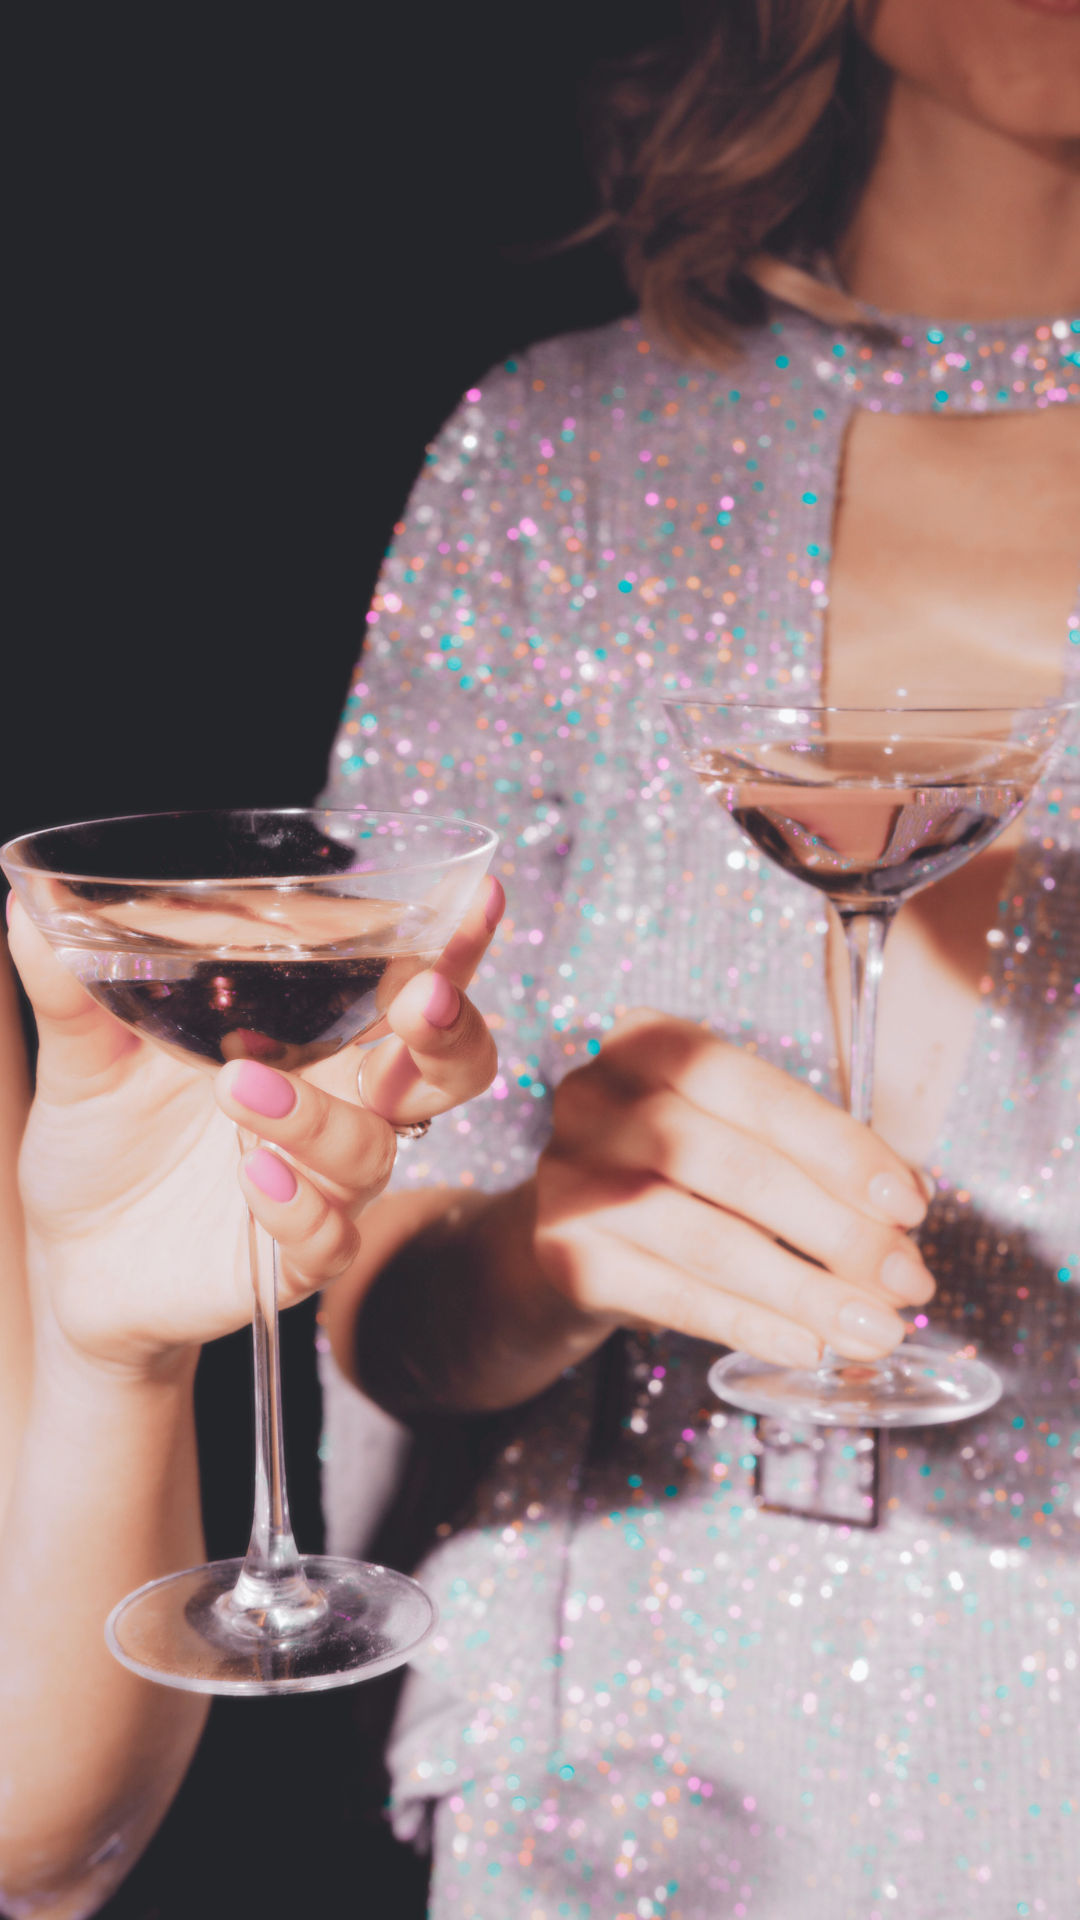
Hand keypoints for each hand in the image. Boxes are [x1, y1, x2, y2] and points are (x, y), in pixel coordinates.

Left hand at [9, 877, 502, 1374]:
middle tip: (417, 1000)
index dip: (456, 947)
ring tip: (237, 1088)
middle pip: (447, 1070)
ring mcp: (324, 1187)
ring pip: (375, 1150)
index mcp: (314, 1042)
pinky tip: (252, 1178)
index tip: (479, 896)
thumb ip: (71, 988)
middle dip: (451, 1033)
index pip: (406, 985)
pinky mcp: (293, 1261)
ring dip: (319, 1114)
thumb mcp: (82, 1061)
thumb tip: (28, 907)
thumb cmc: (102, 1148)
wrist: (72, 1267)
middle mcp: (339, 1108)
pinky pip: (329, 1239)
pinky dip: (299, 1207)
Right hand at [532, 1008, 933, 1367]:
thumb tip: (903, 1206)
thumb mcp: (738, 1132)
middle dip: (834, 1228)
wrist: (576, 1223)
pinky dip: (750, 1323)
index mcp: (648, 1044)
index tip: (910, 1205)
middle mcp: (596, 1101)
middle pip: (731, 1165)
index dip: (838, 1149)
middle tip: (906, 1280)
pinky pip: (673, 1295)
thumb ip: (813, 1155)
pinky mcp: (565, 1256)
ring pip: (706, 1238)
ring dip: (804, 1290)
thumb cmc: (678, 1168)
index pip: (754, 1092)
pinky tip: (806, 1344)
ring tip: (874, 1327)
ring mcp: (572, 1180)